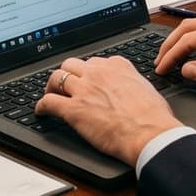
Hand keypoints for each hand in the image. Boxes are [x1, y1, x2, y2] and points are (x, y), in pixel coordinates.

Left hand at [34, 56, 182, 166]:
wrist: (150, 133)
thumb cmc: (153, 117)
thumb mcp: (145, 88)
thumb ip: (131, 82)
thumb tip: (129, 89)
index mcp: (116, 66)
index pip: (94, 61)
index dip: (88, 72)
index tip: (86, 78)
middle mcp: (97, 73)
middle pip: (72, 65)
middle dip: (67, 74)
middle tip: (66, 85)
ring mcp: (84, 89)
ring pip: (57, 77)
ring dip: (52, 86)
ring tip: (50, 94)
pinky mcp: (73, 109)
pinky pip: (49, 102)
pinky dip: (41, 106)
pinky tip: (41, 111)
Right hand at [154, 16, 195, 94]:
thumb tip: (186, 70)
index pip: (189, 40)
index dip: (171, 55)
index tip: (161, 69)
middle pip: (188, 27)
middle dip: (170, 44)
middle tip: (159, 62)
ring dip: (180, 40)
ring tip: (170, 57)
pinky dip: (193, 39)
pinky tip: (191, 51)